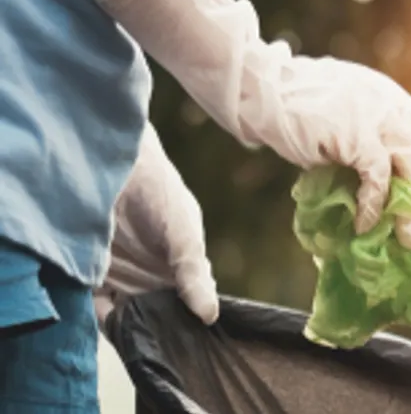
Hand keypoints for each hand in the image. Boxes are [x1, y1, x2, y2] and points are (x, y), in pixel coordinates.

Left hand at [97, 123, 218, 325]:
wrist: (110, 167)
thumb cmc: (159, 194)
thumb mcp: (185, 233)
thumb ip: (193, 273)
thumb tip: (210, 315)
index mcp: (182, 268)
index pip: (190, 304)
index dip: (192, 324)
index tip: (193, 343)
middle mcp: (154, 277)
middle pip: (161, 316)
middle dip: (162, 333)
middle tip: (165, 349)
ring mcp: (124, 279)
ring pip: (132, 317)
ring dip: (135, 330)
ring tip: (141, 342)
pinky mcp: (93, 278)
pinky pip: (99, 309)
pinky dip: (106, 321)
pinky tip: (114, 325)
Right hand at [98, 0, 410, 247]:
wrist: (259, 89)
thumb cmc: (294, 110)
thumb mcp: (341, 120)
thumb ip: (363, 143)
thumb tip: (377, 188)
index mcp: (389, 98)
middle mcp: (389, 100)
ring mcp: (375, 112)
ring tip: (406, 238)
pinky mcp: (355, 130)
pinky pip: (376, 172)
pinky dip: (373, 201)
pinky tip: (364, 222)